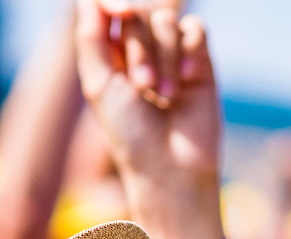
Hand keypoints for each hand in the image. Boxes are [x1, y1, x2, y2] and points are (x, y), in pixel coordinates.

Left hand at [75, 0, 224, 238]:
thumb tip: (90, 0)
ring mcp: (173, 56)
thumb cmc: (130, 135)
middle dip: (139, 48)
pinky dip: (189, 50)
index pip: (110, 11)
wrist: (171, 169)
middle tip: (143, 87)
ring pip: (167, 21)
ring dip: (164, 56)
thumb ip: (91, 39)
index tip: (119, 11)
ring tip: (164, 96)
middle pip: (139, 15)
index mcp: (112, 57)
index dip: (114, 4)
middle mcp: (143, 52)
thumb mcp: (99, 85)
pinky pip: (195, 30)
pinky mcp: (201, 64)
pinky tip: (187, 81)